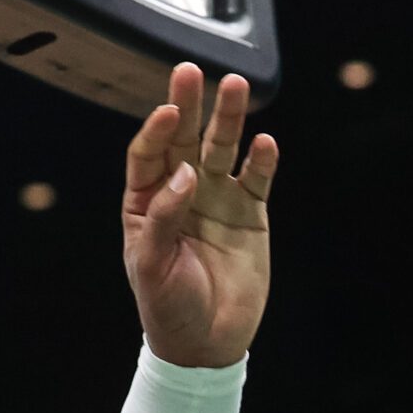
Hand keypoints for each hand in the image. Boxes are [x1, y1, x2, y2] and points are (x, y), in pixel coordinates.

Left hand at [121, 62, 279, 368]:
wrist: (206, 341)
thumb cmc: (167, 307)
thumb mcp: (153, 266)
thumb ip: (165, 217)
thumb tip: (185, 173)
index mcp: (146, 205)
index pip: (148, 157)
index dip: (156, 132)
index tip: (166, 113)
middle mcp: (181, 194)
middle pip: (185, 141)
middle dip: (187, 107)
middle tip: (190, 71)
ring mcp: (217, 200)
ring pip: (223, 150)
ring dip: (229, 120)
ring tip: (235, 85)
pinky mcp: (251, 214)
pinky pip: (258, 179)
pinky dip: (263, 161)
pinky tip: (266, 143)